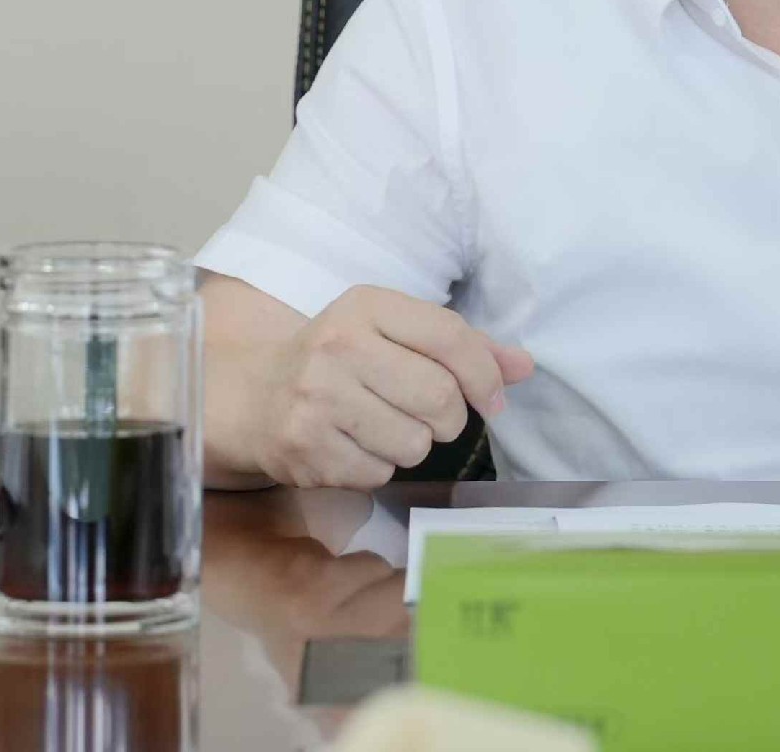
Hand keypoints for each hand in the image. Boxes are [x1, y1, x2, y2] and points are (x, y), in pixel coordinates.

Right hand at [248, 285, 534, 489]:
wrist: (253, 395)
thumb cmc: (343, 360)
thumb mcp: (396, 333)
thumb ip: (464, 346)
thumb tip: (526, 367)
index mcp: (368, 306)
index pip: (451, 338)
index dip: (485, 375)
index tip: (493, 400)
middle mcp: (338, 347)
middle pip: (439, 398)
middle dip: (451, 419)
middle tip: (434, 417)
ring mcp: (316, 400)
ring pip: (414, 444)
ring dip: (413, 444)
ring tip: (385, 427)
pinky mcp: (303, 450)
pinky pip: (379, 473)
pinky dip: (379, 467)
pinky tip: (355, 445)